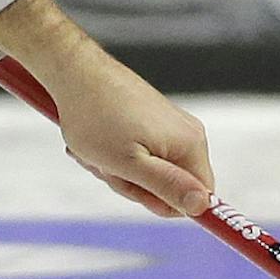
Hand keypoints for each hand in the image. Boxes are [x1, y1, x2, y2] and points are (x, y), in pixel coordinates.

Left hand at [0, 0, 214, 217]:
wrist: (75, 71)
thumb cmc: (96, 117)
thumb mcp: (128, 163)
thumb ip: (167, 187)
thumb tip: (204, 206)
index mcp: (190, 145)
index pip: (199, 199)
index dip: (165, 203)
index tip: (134, 187)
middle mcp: (187, 133)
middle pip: (169, 186)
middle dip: (133, 184)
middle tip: (107, 164)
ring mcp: (168, 124)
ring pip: (148, 171)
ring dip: (117, 169)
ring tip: (96, 150)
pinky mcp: (150, 118)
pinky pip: (138, 153)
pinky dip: (113, 154)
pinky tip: (95, 141)